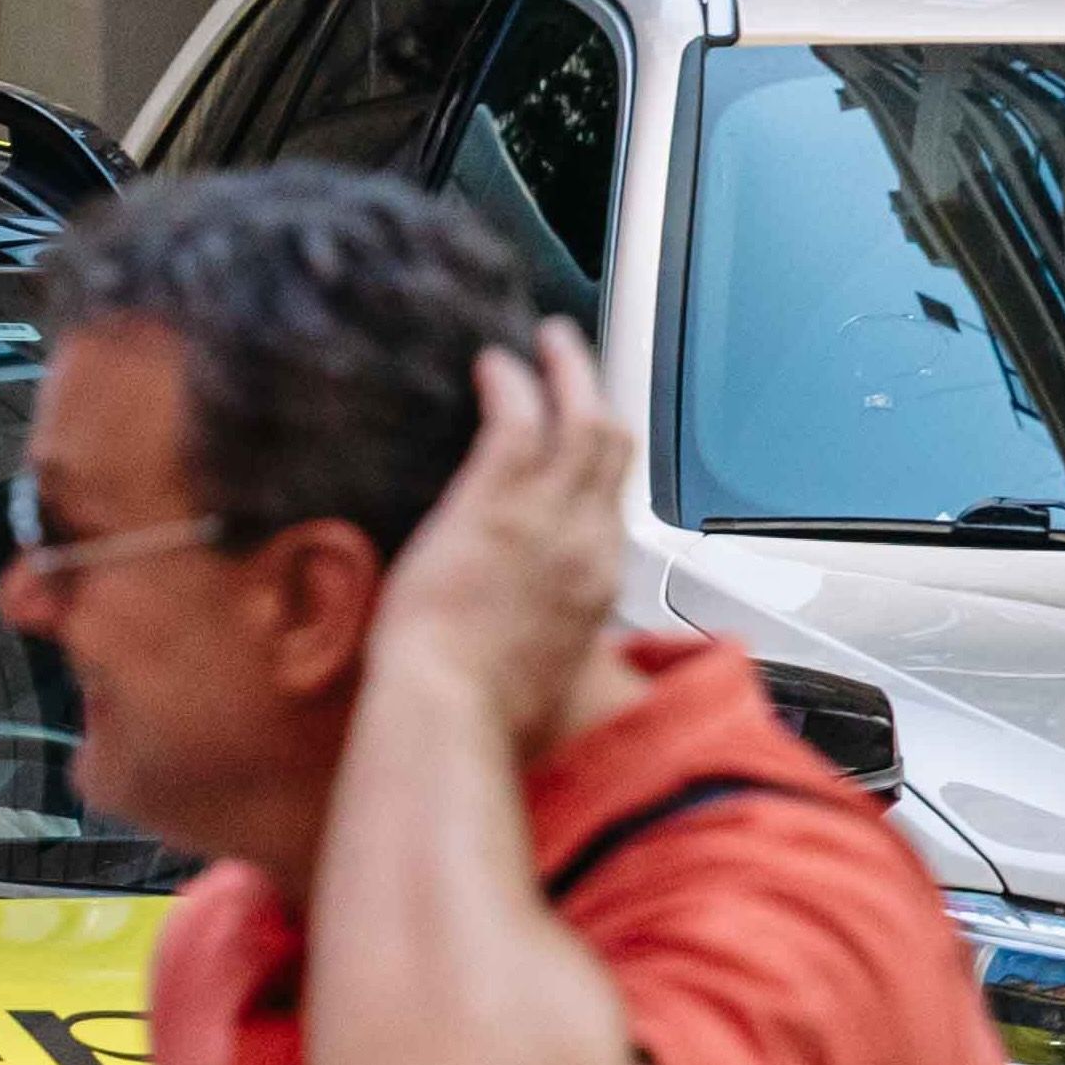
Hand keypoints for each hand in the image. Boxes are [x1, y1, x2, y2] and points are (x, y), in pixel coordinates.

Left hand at [363, 319, 638, 736]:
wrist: (450, 720)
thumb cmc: (485, 724)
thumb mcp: (551, 698)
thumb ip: (562, 669)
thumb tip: (560, 673)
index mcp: (596, 592)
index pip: (615, 511)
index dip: (603, 471)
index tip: (586, 451)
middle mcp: (587, 546)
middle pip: (614, 451)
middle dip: (598, 399)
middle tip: (579, 366)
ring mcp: (546, 520)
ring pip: (581, 423)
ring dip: (568, 373)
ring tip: (551, 340)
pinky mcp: (495, 506)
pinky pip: (519, 422)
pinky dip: (515, 385)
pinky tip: (495, 363)